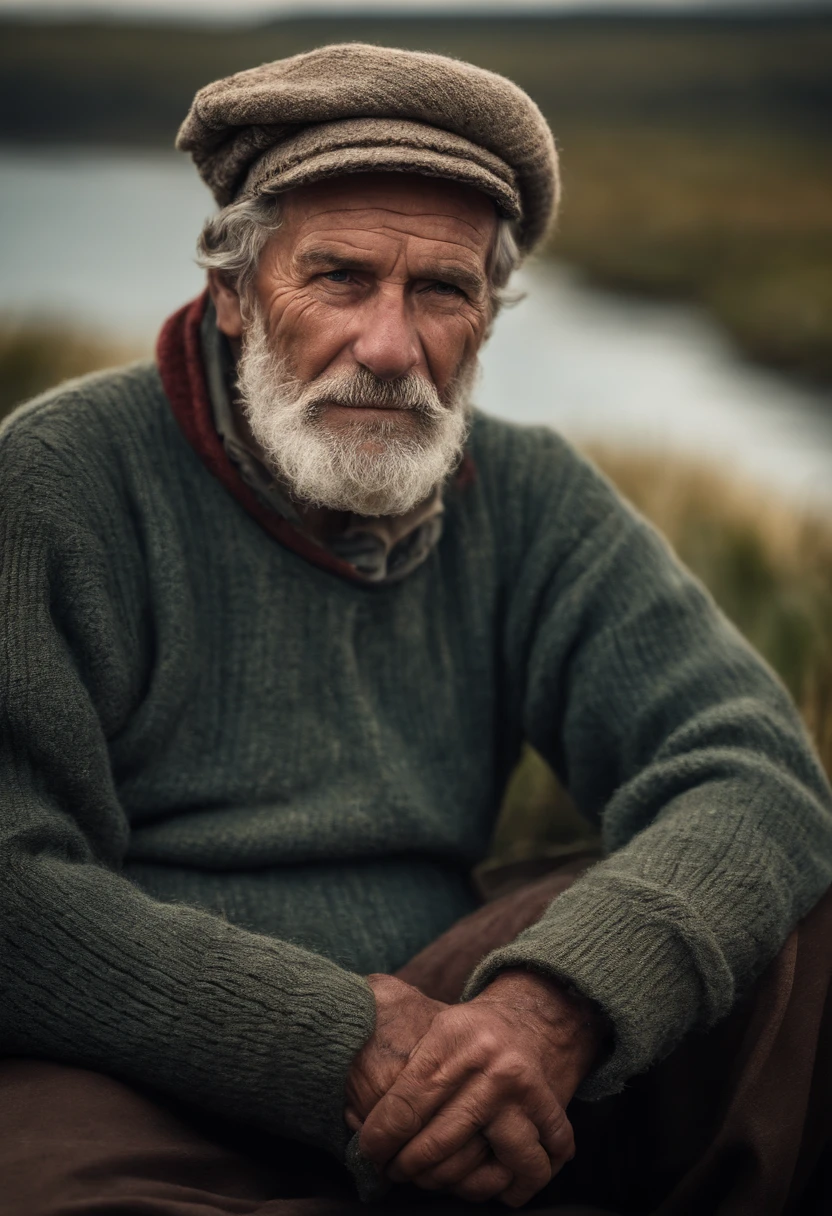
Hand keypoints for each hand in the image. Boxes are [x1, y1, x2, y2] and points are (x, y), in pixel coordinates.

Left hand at [359, 969, 606, 1206]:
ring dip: (451, 1184)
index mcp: (452, 1036)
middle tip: (395, 1169)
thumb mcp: (427, 1020)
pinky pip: (534, 1166)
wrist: (534, 1013)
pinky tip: (490, 1181)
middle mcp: (489, 1064)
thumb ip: (391, 1056)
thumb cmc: (468, 1029)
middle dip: (406, 1166)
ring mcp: (522, 1091)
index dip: (379, 1139)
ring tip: (434, 1178)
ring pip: (481, 1166)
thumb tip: (348, 1113)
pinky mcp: (548, 1111)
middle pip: (436, 1142)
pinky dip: (513, 1186)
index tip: (368, 1152)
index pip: (404, 1104)